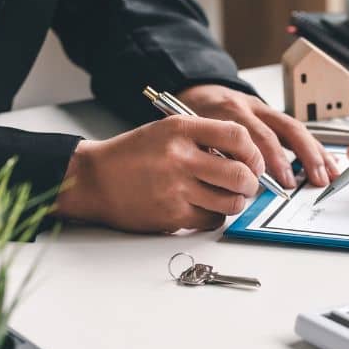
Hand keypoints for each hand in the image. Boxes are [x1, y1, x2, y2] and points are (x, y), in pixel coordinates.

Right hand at [55, 115, 264, 232]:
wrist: (94, 179)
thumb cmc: (132, 155)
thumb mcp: (167, 130)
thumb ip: (204, 138)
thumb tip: (245, 158)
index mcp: (181, 129)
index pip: (237, 136)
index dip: (253, 152)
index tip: (253, 161)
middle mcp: (180, 157)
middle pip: (240, 174)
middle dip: (251, 183)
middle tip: (247, 184)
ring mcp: (176, 189)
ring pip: (231, 202)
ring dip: (235, 202)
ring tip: (227, 197)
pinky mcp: (171, 215)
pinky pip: (212, 219)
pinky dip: (215, 216)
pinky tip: (205, 207)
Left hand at [176, 84, 338, 187]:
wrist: (195, 90)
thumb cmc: (191, 116)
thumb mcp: (192, 134)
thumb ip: (213, 154)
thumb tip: (237, 184)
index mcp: (229, 112)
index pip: (258, 135)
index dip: (273, 159)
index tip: (283, 182)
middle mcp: (251, 107)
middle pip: (285, 128)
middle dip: (304, 155)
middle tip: (314, 180)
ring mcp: (264, 109)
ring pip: (296, 128)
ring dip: (316, 153)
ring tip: (330, 175)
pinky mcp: (272, 114)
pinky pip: (297, 130)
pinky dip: (314, 147)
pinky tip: (327, 163)